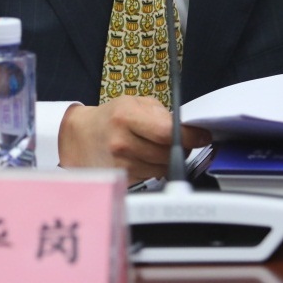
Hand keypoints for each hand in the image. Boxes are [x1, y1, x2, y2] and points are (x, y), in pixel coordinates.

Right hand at [58, 97, 211, 182]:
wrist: (80, 138)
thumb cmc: (110, 118)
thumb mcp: (133, 103)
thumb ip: (160, 113)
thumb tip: (188, 129)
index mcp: (125, 117)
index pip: (167, 132)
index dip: (189, 136)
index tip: (202, 136)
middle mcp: (122, 143)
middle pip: (168, 152)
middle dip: (182, 147)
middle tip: (182, 140)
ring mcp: (122, 164)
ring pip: (163, 167)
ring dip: (169, 158)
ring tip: (159, 147)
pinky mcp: (123, 179)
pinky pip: (152, 176)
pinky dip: (156, 168)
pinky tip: (147, 157)